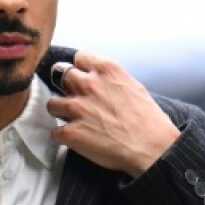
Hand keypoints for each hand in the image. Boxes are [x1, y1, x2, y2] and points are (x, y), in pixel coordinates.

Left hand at [45, 50, 179, 176]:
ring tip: (71, 120)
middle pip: (61, 76)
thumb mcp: (133, 86)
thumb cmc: (149, 120)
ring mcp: (77, 108)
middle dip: (66, 86)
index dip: (80, 68)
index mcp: (106, 71)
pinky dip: (63, 137)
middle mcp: (88, 85)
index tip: (82, 77)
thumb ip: (111, 80)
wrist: (152, 147)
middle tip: (75, 98)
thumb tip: (101, 82)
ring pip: (52, 103)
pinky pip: (54, 132)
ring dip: (60, 111)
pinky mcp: (71, 132)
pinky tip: (74, 140)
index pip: (80, 57)